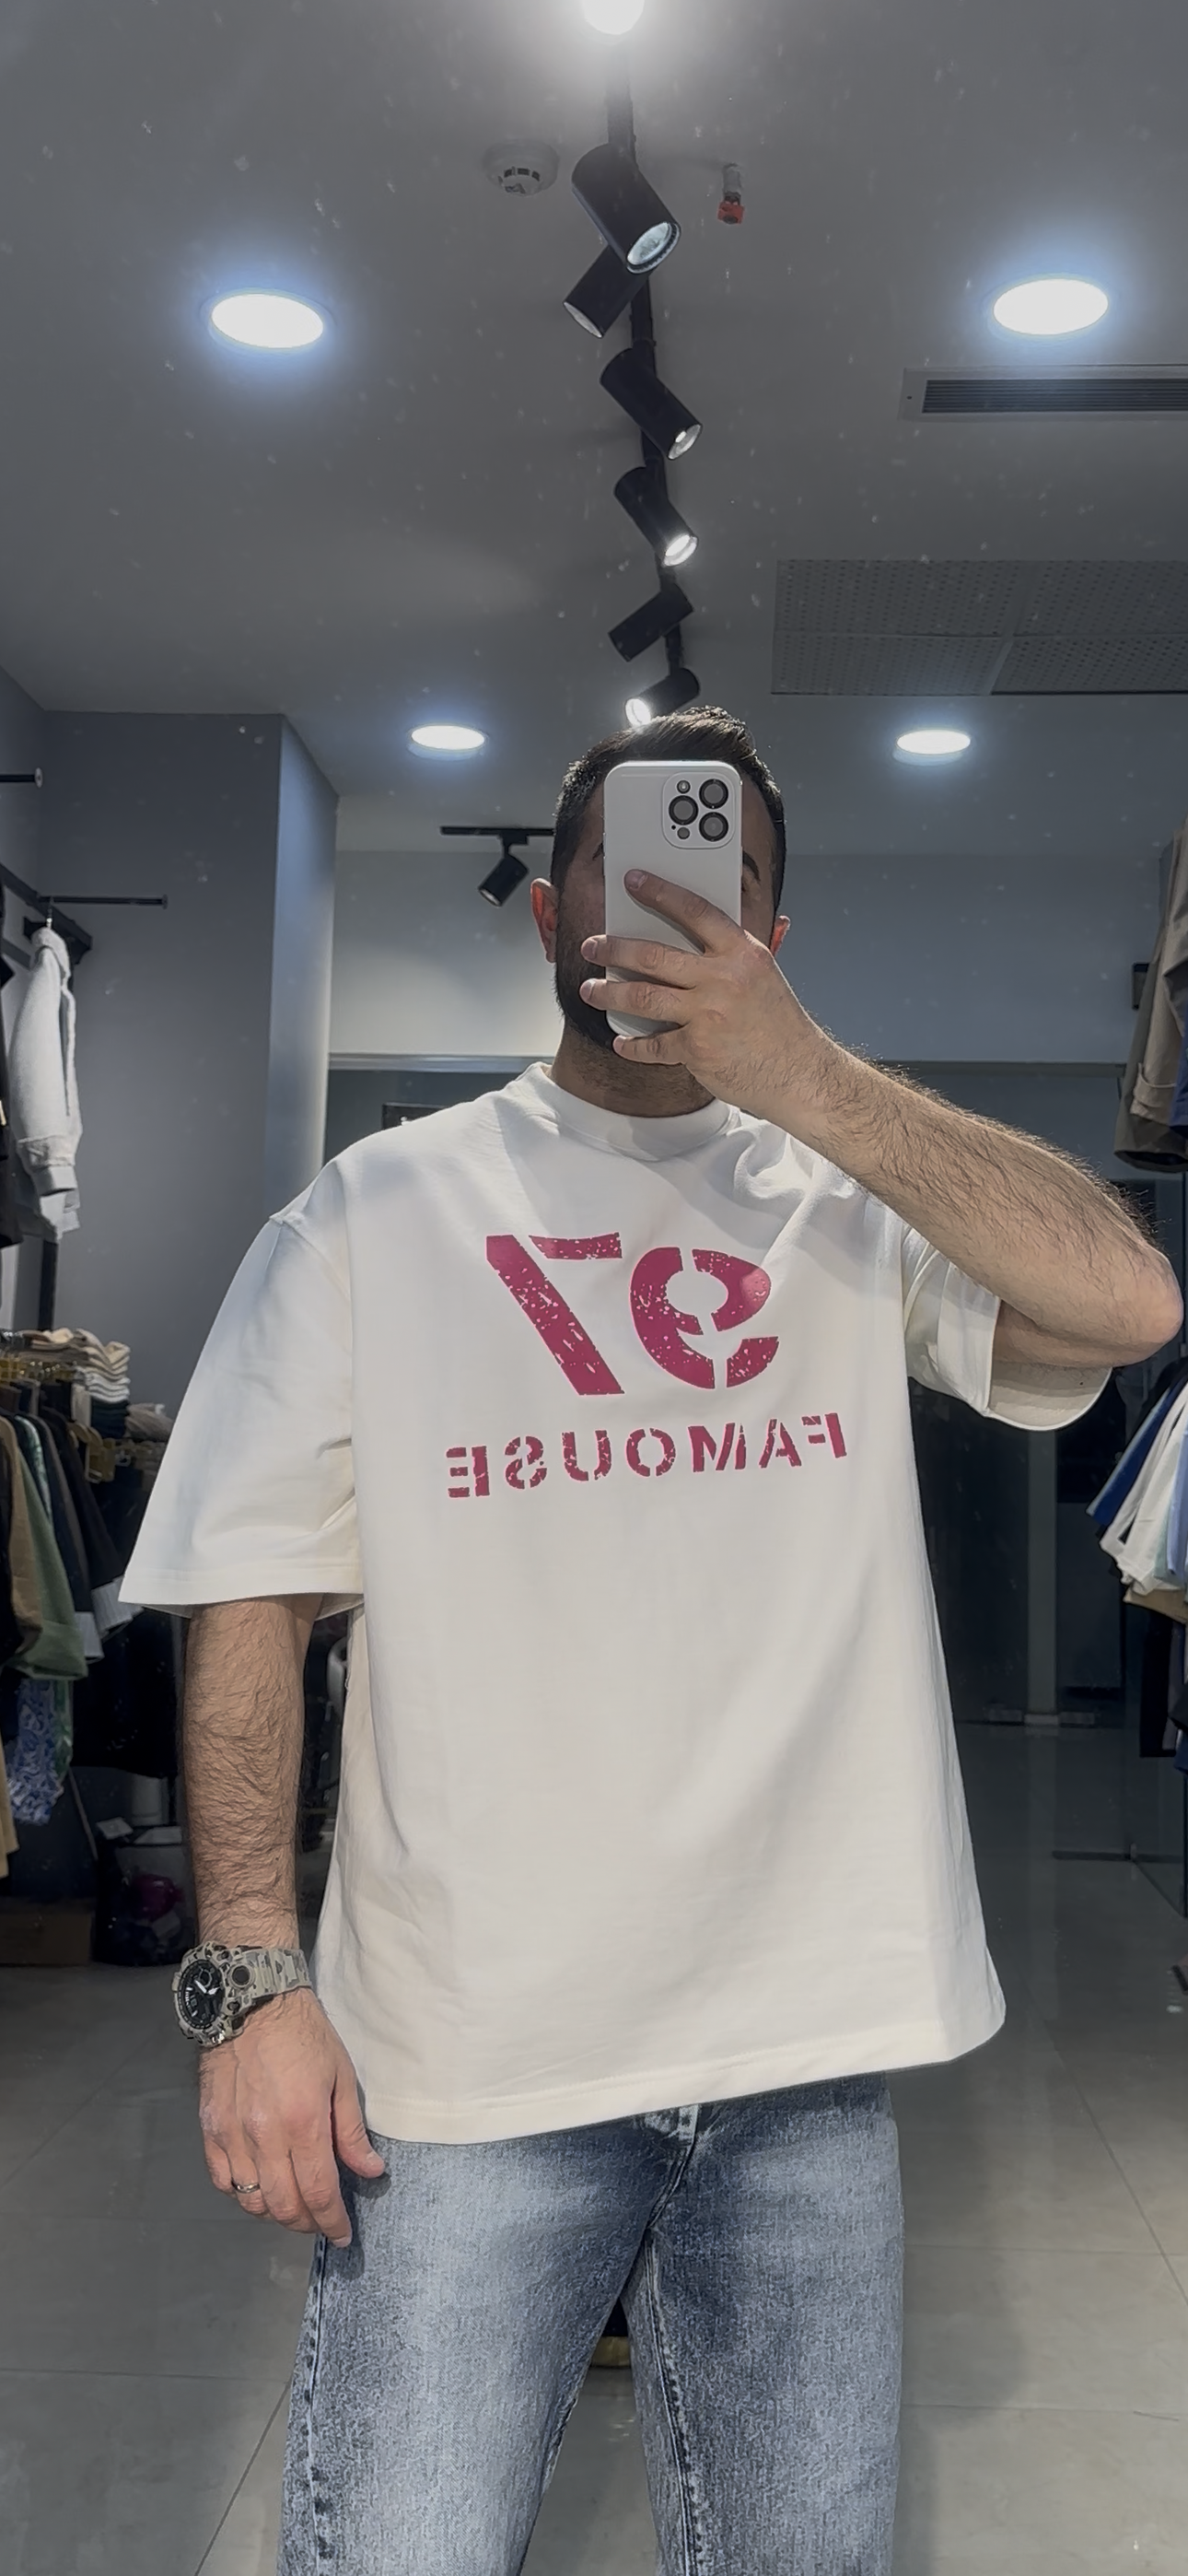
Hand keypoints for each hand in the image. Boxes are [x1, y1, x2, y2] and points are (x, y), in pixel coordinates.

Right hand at [197, 1985, 384, 2246]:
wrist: (252, 2001)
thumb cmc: (304, 2036)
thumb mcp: (341, 2077)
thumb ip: (351, 2131)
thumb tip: (370, 2170)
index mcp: (303, 2123)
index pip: (319, 2192)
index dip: (332, 2221)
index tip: (342, 2235)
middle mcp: (264, 2137)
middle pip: (283, 2205)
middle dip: (306, 2223)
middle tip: (320, 2221)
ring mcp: (232, 2135)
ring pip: (251, 2200)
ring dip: (274, 2212)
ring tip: (293, 2205)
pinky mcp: (209, 2129)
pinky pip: (222, 2180)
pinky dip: (242, 2195)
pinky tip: (259, 2187)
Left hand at [579, 869, 829, 1124]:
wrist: (800, 1073)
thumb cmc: (779, 1025)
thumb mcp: (761, 976)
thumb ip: (727, 956)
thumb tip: (681, 939)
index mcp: (742, 953)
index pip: (695, 911)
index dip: (660, 892)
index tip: (634, 881)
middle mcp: (724, 979)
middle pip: (655, 955)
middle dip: (615, 948)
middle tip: (593, 945)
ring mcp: (709, 1014)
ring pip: (644, 996)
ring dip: (609, 993)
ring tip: (591, 990)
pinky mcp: (697, 1049)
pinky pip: (654, 1044)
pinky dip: (633, 1046)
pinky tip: (622, 1043)